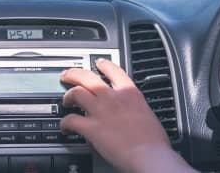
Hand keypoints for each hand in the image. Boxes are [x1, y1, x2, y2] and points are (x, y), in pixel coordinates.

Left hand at [60, 59, 192, 172]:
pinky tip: (65, 127)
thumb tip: (132, 115)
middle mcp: (113, 97)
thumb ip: (135, 109)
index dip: (103, 65)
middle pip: (87, 76)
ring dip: (68, 96)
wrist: (149, 155)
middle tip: (68, 75)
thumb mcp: (148, 115)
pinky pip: (70, 120)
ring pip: (76, 92)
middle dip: (74, 74)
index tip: (99, 63)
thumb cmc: (154, 141)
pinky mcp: (91, 127)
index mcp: (130, 93)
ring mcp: (100, 111)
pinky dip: (65, 123)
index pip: (113, 70)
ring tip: (66, 101)